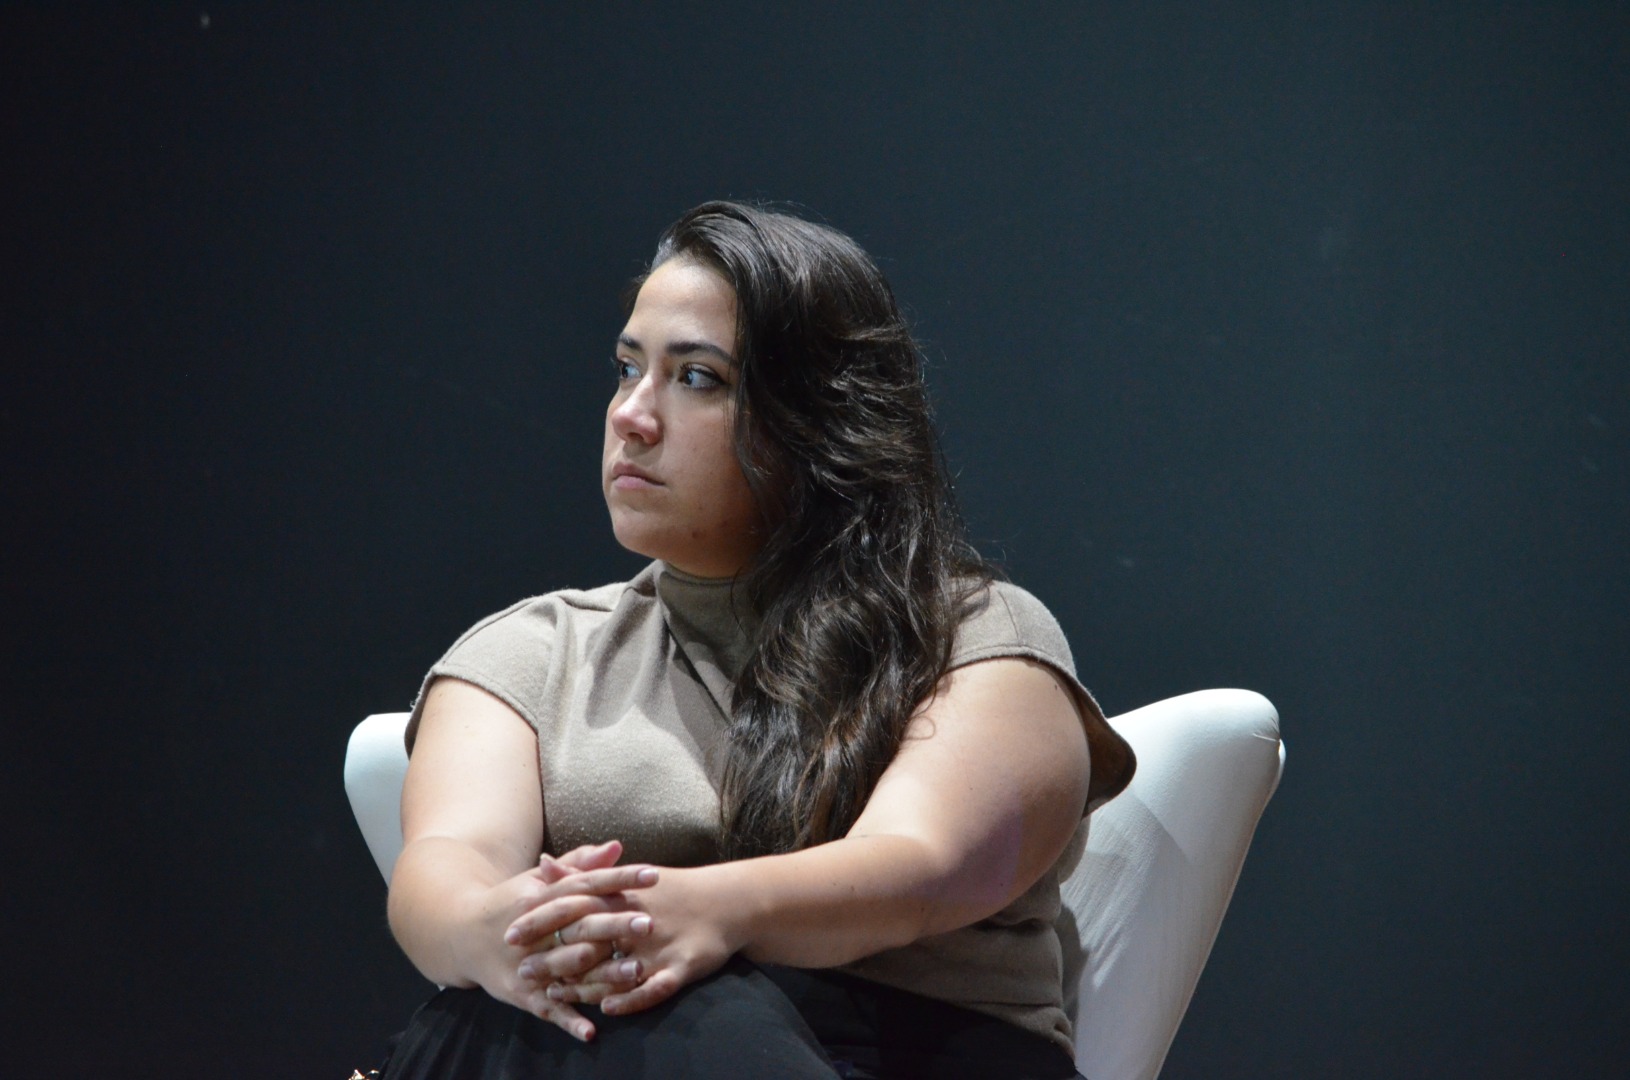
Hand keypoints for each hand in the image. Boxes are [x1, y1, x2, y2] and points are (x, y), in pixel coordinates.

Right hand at [466, 841, 657, 1040]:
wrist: (460, 934)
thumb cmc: (511, 901)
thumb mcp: (538, 880)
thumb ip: (579, 864)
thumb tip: (618, 846)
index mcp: (542, 896)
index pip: (586, 884)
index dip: (620, 878)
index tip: (653, 874)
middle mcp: (535, 929)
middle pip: (580, 926)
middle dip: (615, 925)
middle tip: (650, 923)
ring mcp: (526, 963)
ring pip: (568, 968)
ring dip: (601, 972)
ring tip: (636, 971)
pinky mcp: (519, 992)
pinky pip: (547, 1008)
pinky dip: (568, 1020)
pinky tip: (592, 1031)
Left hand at [523, 865, 739, 1018]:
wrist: (728, 901)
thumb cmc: (672, 890)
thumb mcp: (626, 878)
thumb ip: (582, 872)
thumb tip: (542, 862)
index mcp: (623, 896)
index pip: (575, 906)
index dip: (542, 920)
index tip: (509, 932)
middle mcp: (638, 919)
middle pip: (588, 939)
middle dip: (553, 956)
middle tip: (522, 972)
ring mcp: (661, 944)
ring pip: (616, 967)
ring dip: (583, 983)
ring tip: (555, 995)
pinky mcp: (683, 965)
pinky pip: (655, 986)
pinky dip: (631, 998)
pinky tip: (608, 1008)